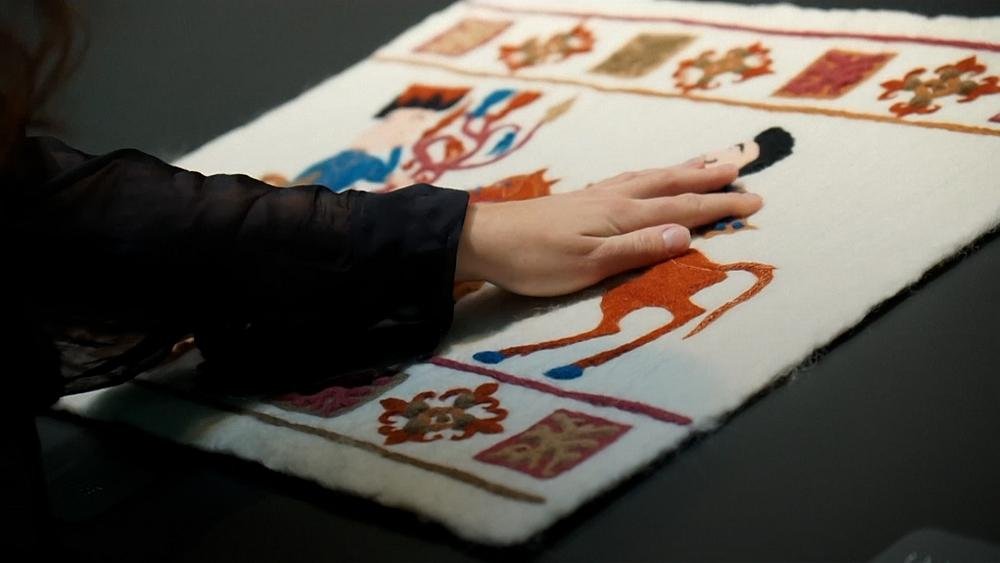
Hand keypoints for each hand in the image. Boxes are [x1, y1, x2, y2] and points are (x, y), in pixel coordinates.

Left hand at [455, 159, 761, 296]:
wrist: (485, 239)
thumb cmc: (535, 261)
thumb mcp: (588, 265)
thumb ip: (637, 249)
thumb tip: (686, 234)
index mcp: (622, 217)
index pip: (682, 208)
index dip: (720, 205)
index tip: (755, 201)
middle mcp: (614, 199)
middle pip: (671, 184)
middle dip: (709, 181)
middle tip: (742, 170)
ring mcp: (596, 195)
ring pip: (650, 176)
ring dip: (682, 170)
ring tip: (706, 162)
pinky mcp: (580, 199)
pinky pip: (629, 178)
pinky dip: (650, 173)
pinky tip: (646, 176)